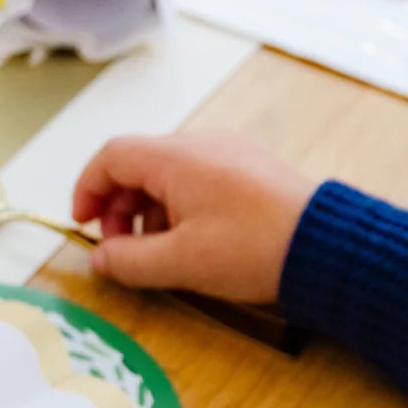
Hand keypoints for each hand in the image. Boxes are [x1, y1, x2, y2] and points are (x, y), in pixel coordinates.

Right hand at [73, 132, 315, 302]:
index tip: (83, 224)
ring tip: (155, 252)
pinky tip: (188, 242)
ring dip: (146, 211)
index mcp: (177, 158)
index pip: (112, 157)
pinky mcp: (246, 170)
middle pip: (137, 165)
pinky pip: (195, 180)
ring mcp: (227, 153)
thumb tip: (101, 259)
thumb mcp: (179, 263)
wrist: (324, 245)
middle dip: (118, 207)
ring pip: (165, 174)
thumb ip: (128, 261)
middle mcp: (201, 145)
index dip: (87, 189)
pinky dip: (176, 207)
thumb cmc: (254, 247)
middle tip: (120, 249)